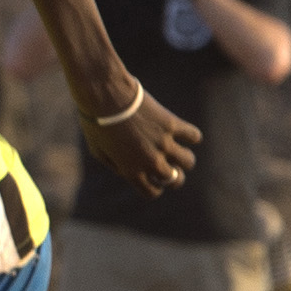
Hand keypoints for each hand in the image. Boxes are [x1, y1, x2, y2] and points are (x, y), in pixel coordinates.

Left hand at [79, 83, 202, 198]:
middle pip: (175, 179)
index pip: (152, 192)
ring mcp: (163, 143)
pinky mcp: (172, 125)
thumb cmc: (96, 123)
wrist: (105, 98)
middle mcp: (150, 161)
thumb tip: (127, 171)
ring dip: (185, 158)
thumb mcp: (97, 151)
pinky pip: (194, 136)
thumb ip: (115, 164)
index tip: (155, 180)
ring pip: (188, 161)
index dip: (155, 188)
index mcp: (131, 171)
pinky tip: (184, 133)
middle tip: (173, 168)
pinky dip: (192, 136)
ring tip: (180, 151)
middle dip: (175, 177)